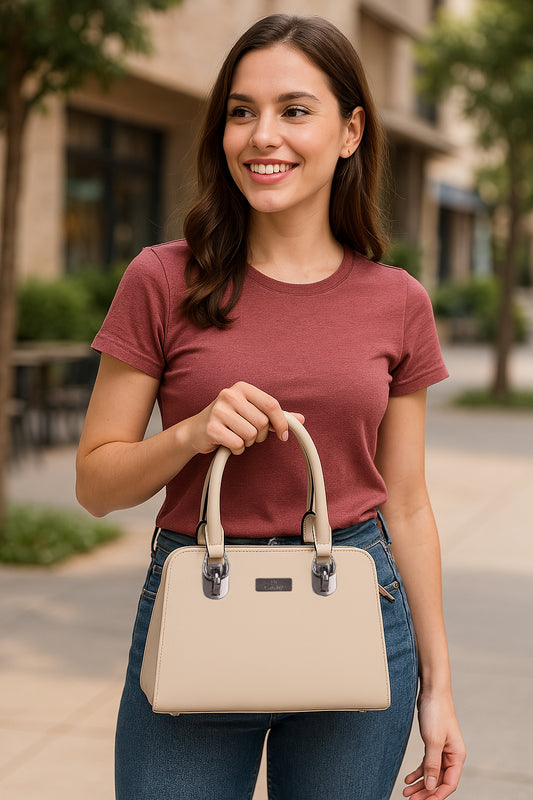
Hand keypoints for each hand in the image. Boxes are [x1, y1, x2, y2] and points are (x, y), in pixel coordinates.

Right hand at [184, 381, 303, 455]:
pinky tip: (228, 443)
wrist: (196, 430)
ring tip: (236, 437)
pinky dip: (237, 449)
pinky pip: (237, 445)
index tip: (283, 435)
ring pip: (251, 435)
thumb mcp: (252, 412)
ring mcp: (219, 410)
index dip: (281, 423)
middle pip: (262, 422)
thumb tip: (301, 420)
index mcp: (242, 388)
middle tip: (249, 434)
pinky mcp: (212, 428)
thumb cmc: (229, 420)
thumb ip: (275, 415)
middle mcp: (229, 395)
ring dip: (247, 442)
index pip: (271, 404)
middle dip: (260, 435)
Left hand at [403, 691, 465, 798]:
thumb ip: (432, 764)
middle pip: (439, 781)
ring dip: (420, 784)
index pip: (449, 783)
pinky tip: (408, 778)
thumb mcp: (433, 740)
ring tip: (406, 792)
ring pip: (431, 773)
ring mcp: (442, 750)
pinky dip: (418, 772)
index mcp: (457, 756)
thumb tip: (431, 786)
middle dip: (426, 792)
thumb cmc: (437, 712)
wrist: (432, 691)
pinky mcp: (432, 744)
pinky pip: (426, 764)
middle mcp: (451, 755)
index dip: (437, 795)